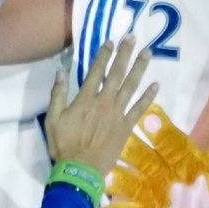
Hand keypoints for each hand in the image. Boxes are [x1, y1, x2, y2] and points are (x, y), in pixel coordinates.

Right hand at [45, 38, 157, 173]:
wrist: (81, 170)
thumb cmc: (64, 145)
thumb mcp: (52, 119)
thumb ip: (57, 95)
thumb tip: (60, 72)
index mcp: (85, 99)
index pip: (96, 71)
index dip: (104, 54)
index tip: (111, 40)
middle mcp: (104, 102)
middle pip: (117, 73)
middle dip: (125, 54)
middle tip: (133, 38)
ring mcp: (118, 114)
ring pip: (131, 86)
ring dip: (140, 68)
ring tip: (148, 53)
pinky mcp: (126, 126)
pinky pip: (139, 108)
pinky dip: (148, 97)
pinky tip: (156, 85)